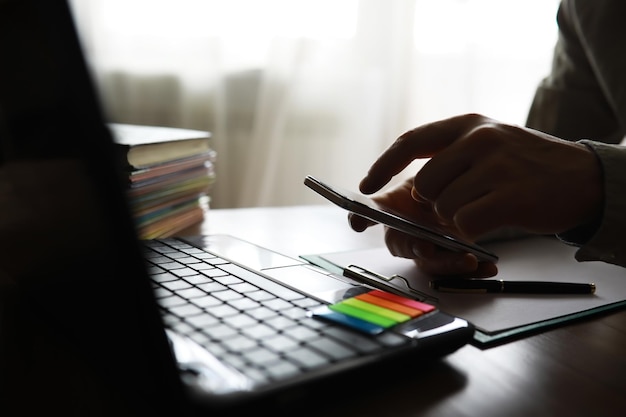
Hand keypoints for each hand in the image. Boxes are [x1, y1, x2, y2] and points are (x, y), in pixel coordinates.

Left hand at [354, 113, 603, 274]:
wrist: (584, 178)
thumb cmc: (526, 167)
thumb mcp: (489, 143)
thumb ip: (451, 156)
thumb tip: (411, 187)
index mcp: (468, 124)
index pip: (411, 141)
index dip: (383, 165)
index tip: (366, 186)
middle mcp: (480, 138)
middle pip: (425, 184)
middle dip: (435, 202)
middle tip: (463, 202)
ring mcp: (496, 166)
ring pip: (444, 207)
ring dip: (459, 217)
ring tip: (489, 205)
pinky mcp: (510, 196)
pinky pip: (466, 224)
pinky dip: (473, 229)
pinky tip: (496, 218)